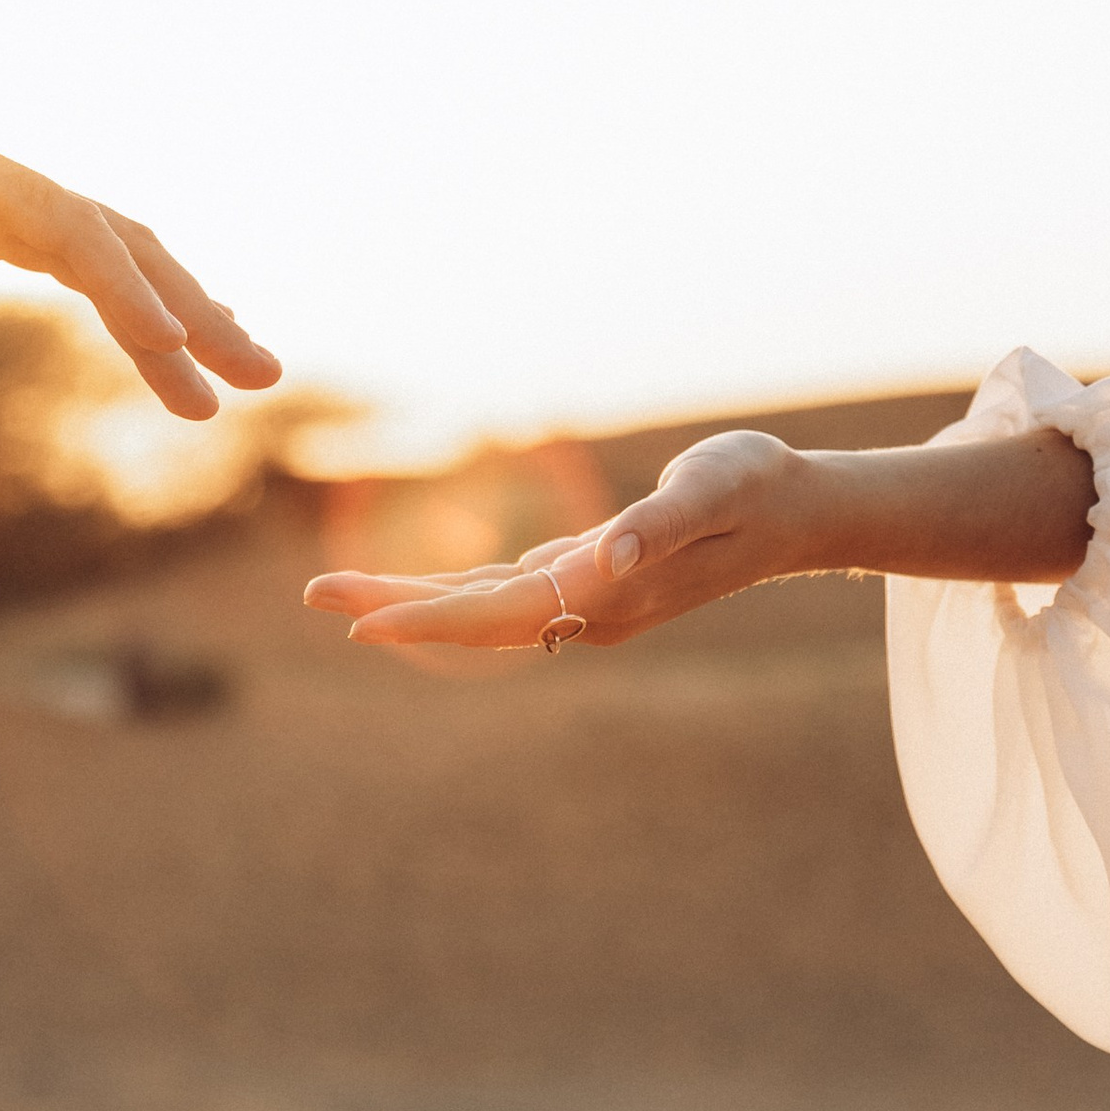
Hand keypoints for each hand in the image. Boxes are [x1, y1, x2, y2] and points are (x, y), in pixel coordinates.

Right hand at [0, 0, 279, 420]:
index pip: (91, 261)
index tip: (197, 373)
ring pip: (116, 243)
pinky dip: (121, 288)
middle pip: (129, 247)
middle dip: (198, 312)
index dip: (149, 311)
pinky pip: (67, 236)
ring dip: (181, 310)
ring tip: (240, 373)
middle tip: (263, 372)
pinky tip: (162, 339)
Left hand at [304, 430, 822, 650]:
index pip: (495, 613)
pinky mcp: (590, 579)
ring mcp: (586, 598)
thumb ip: (654, 526)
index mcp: (602, 593)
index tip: (360, 621)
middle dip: (392, 607)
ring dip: (412, 600)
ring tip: (341, 592)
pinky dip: (453, 592)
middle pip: (470, 618)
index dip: (427, 618)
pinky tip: (423, 592)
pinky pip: (504, 593)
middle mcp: (585, 608)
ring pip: (480, 607)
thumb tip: (602, 558)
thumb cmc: (753, 489)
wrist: (798, 511)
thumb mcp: (709, 491)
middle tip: (311, 594)